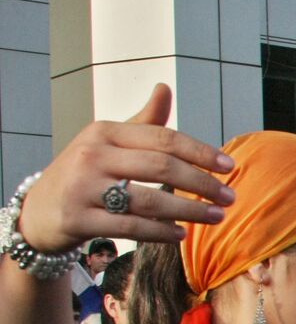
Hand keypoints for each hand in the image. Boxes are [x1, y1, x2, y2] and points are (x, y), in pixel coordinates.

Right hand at [13, 84, 233, 250]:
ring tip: (217, 217)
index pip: (163, 138)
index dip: (200, 152)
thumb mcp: (108, 142)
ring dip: (189, 210)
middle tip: (230, 197)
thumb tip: (164, 89)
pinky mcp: (78, 219)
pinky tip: (181, 234)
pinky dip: (160, 231)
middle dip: (202, 183)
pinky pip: (130, 227)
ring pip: (149, 200)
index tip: (229, 166)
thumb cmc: (86, 172)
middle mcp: (92, 155)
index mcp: (104, 131)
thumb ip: (143, 123)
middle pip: (160, 167)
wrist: (39, 209)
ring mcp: (83, 188)